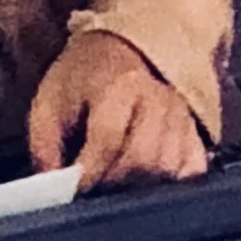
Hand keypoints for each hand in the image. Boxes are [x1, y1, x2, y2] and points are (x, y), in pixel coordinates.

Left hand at [27, 31, 208, 189]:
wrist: (122, 49)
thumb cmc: (83, 78)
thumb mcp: (49, 103)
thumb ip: (44, 147)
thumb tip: (51, 189)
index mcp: (118, 86)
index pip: (109, 139)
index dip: (90, 172)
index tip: (74, 191)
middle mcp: (158, 99)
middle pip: (144, 160)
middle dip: (114, 183)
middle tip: (94, 188)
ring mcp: (182, 116)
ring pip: (168, 170)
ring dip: (138, 186)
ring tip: (115, 182)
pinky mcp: (195, 131)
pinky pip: (190, 170)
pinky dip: (168, 183)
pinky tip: (145, 179)